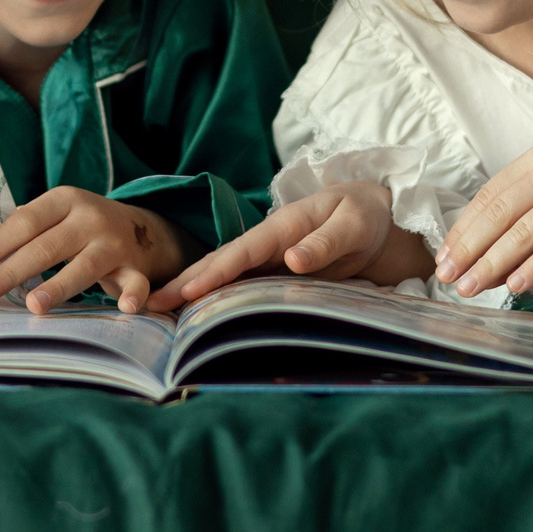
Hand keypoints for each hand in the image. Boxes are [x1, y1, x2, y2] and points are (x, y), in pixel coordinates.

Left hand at [0, 189, 194, 314]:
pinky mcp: (135, 268)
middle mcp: (90, 218)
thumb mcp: (57, 214)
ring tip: (34, 304)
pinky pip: (136, 283)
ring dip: (59, 285)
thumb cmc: (83, 225)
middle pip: (47, 246)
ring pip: (84, 266)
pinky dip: (134, 295)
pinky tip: (125, 308)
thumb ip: (26, 229)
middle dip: (13, 270)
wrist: (144, 228)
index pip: (26, 221)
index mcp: (65, 200)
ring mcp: (114, 244)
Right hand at [145, 182, 433, 311]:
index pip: (242, 252)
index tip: (184, 290)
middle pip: (222, 263)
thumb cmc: (368, 214)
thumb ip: (325, 242)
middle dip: (186, 283)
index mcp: (283, 226)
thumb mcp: (354, 224)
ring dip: (196, 293)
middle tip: (148, 304)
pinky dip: (221, 300)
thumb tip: (292, 260)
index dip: (213, 272)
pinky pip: (246, 288)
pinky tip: (204, 316)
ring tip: (162, 314)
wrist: (384, 217)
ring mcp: (273, 260)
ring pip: (228, 277)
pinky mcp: (280, 275)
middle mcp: (271, 243)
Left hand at [435, 144, 532, 297]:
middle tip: (449, 278)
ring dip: (493, 263)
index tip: (443, 258)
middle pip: (500, 213)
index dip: (463, 230)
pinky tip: (515, 286)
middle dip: (470, 249)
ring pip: (524, 230)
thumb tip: (473, 261)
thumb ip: (517, 227)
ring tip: (472, 287)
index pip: (489, 197)